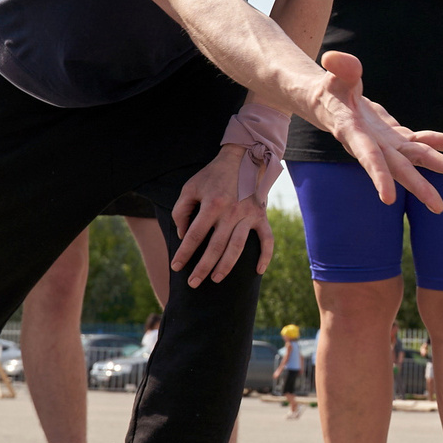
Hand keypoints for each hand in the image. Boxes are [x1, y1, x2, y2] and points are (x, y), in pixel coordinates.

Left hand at [170, 145, 275, 288]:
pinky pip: (267, 239)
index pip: (193, 236)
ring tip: (215, 279)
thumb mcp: (191, 187)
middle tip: (193, 284)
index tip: (175, 267)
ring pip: (237, 248)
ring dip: (226, 266)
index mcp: (212, 205)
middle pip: (215, 247)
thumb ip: (182, 210)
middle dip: (202, 268)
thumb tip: (183, 235)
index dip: (183, 253)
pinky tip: (258, 271)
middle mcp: (230, 212)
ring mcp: (248, 215)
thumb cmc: (213, 175)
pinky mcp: (261, 216)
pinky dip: (265, 256)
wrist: (243, 158)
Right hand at [309, 51, 442, 207]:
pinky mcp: (399, 138)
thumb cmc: (331, 90)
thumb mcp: (333, 77)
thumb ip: (340, 69)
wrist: (333, 105)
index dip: (378, 176)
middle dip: (419, 186)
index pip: (368, 157)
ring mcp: (389, 145)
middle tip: (439, 206)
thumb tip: (333, 58)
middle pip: (400, 168)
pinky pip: (425, 142)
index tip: (388, 198)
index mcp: (355, 134)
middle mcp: (375, 146)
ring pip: (418, 158)